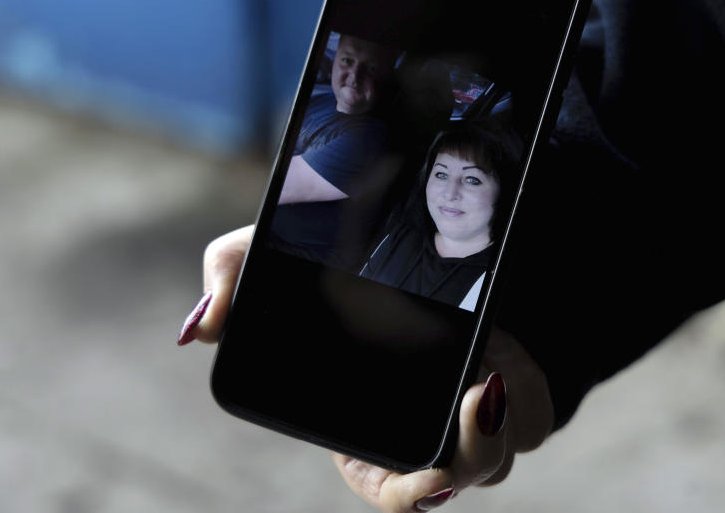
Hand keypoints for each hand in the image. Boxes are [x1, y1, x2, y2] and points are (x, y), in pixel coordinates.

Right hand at [180, 225, 554, 511]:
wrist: (409, 238)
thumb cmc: (336, 264)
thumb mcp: (276, 257)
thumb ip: (231, 277)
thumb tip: (198, 328)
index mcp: (367, 434)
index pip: (396, 492)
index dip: (413, 495)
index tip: (433, 479)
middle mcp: (421, 431)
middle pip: (459, 474)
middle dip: (471, 453)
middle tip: (477, 402)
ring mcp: (469, 411)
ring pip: (501, 446)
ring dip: (500, 416)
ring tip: (488, 360)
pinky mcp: (508, 382)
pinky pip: (526, 406)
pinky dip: (521, 386)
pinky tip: (501, 350)